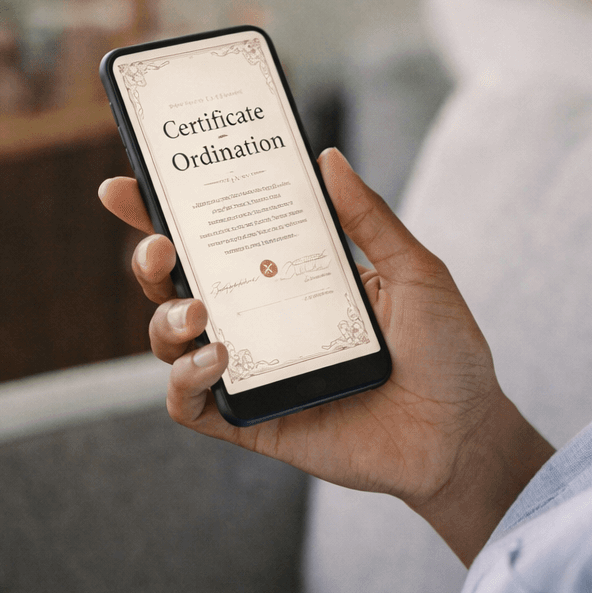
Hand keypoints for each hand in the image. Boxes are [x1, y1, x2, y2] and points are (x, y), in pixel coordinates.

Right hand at [99, 151, 551, 564]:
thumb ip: (369, 219)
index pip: (219, 238)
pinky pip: (192, 405)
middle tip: (163, 247)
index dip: (164, 213)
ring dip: (166, 320)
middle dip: (152, 259)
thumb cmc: (446, 352)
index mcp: (293, 275)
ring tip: (197, 311)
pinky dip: (186, 380)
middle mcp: (264, 319)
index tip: (127, 185)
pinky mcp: (254, 422)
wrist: (464, 435)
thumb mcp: (415, 271)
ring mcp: (255, 370)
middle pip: (179, 285)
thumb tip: (327, 157)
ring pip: (172, 342)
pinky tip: (217, 357)